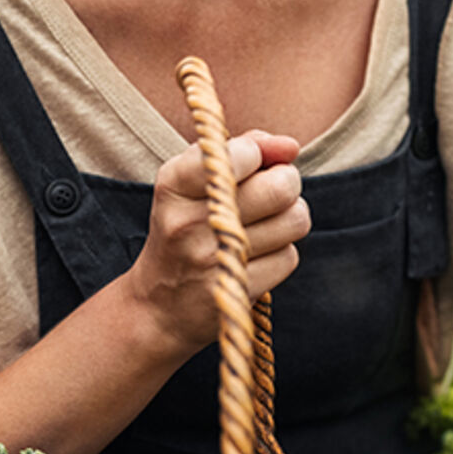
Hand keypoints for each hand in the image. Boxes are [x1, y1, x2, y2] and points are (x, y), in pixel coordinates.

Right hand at [127, 130, 309, 351]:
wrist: (158, 306)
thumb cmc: (185, 226)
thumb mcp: (193, 181)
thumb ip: (242, 148)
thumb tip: (290, 146)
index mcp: (175, 184)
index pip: (244, 153)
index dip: (262, 155)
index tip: (253, 165)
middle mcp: (189, 221)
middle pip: (281, 187)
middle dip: (288, 184)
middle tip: (273, 192)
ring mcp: (212, 260)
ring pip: (294, 220)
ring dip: (289, 219)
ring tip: (264, 225)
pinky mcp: (236, 290)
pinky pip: (289, 257)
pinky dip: (281, 254)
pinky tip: (256, 257)